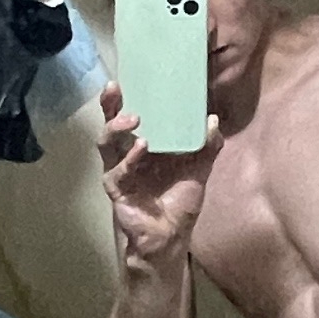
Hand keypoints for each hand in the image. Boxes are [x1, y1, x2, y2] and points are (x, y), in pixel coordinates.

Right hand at [98, 83, 220, 271]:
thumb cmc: (179, 202)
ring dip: (116, 127)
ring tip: (133, 118)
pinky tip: (142, 147)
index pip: (128, 117)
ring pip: (106, 143)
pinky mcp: (116, 190)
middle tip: (115, 89)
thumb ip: (207, 146)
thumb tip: (212, 119)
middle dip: (109, 106)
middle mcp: (127, 155)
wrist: (170, 237)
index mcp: (143, 147)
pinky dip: (129, 158)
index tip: (123, 79)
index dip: (122, 99)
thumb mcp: (199, 170)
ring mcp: (119, 172)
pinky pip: (118, 171)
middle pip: (110, 124)